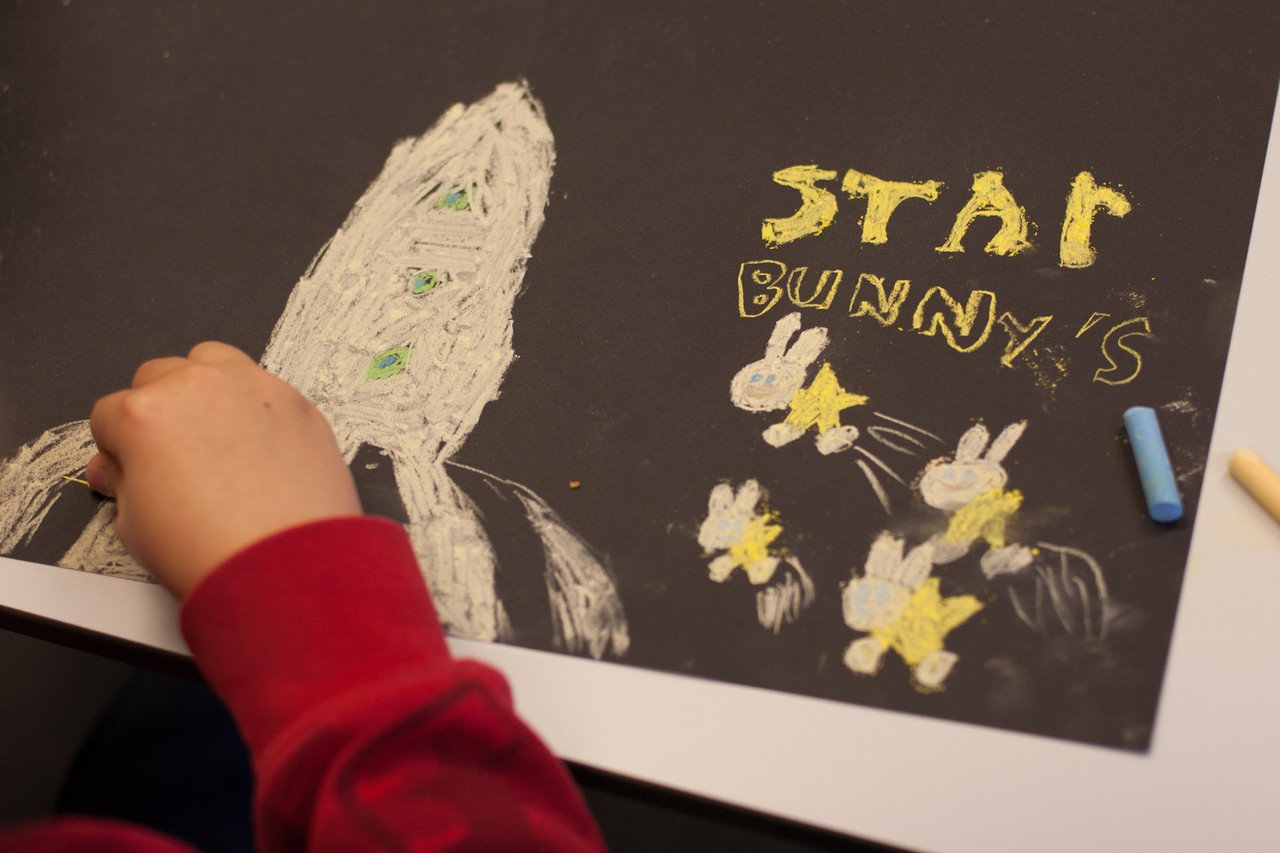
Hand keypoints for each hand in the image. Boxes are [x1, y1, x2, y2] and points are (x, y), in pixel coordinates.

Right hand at [86, 342, 360, 597]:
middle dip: (157, 412)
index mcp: (144, 414)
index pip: (108, 413)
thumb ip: (123, 481)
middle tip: (171, 455)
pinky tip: (258, 448)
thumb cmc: (215, 551)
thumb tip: (118, 468)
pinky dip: (254, 407)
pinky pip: (265, 387)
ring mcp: (253, 388)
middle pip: (157, 377)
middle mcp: (197, 387)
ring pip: (212, 362)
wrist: (285, 567)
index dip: (116, 448)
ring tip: (213, 438)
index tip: (131, 469)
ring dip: (204, 389)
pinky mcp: (297, 402)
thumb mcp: (135, 525)